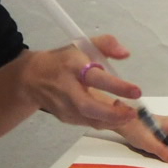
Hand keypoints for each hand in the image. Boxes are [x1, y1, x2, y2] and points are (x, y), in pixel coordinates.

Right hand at [21, 41, 146, 129]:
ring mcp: (64, 106)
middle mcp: (67, 88)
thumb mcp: (82, 45)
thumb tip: (126, 54)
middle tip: (133, 112)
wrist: (31, 78)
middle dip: (113, 113)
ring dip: (112, 120)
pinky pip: (89, 123)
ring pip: (90, 119)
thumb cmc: (63, 60)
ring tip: (129, 115)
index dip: (116, 86)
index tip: (137, 91)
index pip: (95, 77)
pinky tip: (117, 118)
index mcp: (72, 66)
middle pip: (88, 106)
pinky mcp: (65, 117)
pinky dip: (105, 122)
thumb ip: (106, 44)